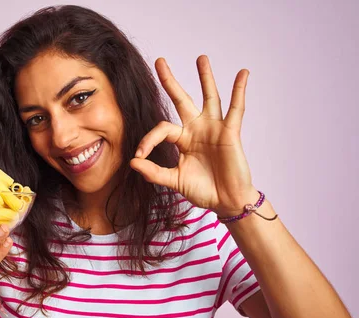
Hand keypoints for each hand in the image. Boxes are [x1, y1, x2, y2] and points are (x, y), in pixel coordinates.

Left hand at [130, 55, 257, 216]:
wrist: (226, 201)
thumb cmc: (203, 190)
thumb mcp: (174, 181)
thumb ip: (154, 172)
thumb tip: (133, 162)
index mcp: (182, 139)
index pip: (161, 129)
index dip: (148, 140)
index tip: (139, 155)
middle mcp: (196, 129)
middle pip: (181, 99)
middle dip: (170, 81)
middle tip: (159, 61)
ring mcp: (214, 128)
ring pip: (209, 97)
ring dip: (205, 77)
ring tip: (201, 57)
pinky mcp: (230, 132)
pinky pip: (236, 108)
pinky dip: (239, 90)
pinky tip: (242, 73)